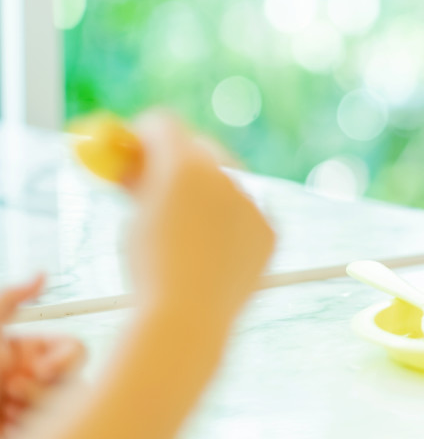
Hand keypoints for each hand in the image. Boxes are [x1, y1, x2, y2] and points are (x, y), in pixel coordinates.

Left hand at [0, 276, 85, 430]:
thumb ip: (11, 298)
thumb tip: (41, 273)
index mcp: (29, 353)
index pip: (76, 349)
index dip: (66, 360)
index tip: (41, 370)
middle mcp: (32, 378)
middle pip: (76, 381)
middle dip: (46, 392)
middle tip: (13, 393)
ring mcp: (29, 407)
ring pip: (65, 408)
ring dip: (37, 413)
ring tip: (6, 413)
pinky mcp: (26, 428)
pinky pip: (49, 426)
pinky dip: (30, 428)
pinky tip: (6, 425)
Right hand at [127, 111, 275, 327]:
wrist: (187, 318)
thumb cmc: (149, 269)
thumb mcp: (135, 219)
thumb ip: (138, 182)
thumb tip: (133, 162)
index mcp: (181, 165)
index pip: (164, 124)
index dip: (145, 134)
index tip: (135, 149)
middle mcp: (223, 172)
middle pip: (200, 146)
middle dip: (181, 158)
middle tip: (163, 179)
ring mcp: (253, 198)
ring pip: (227, 181)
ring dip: (207, 192)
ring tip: (186, 241)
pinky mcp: (271, 226)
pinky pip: (247, 212)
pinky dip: (231, 222)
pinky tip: (215, 257)